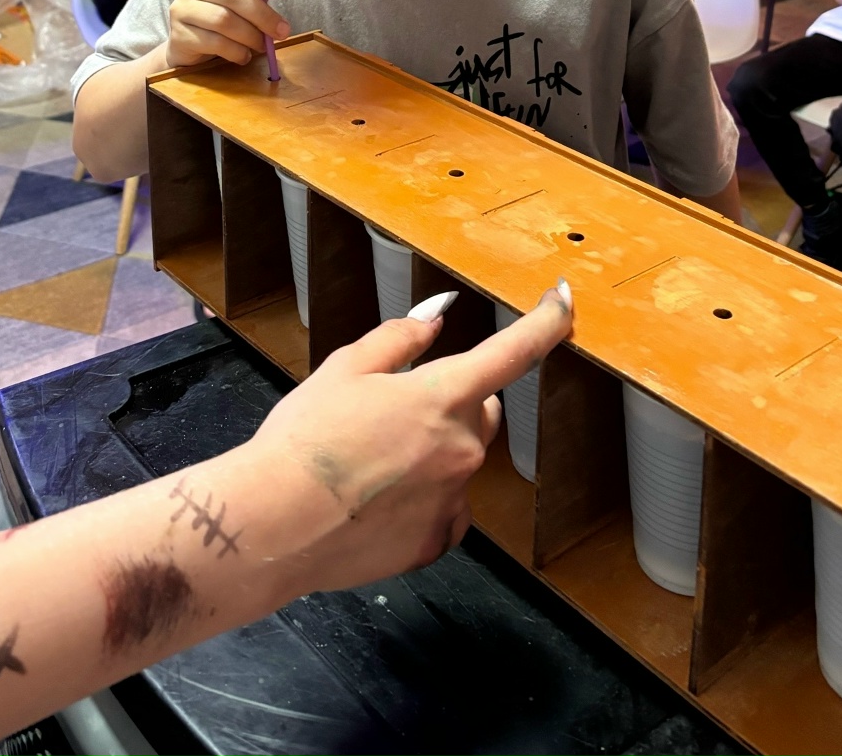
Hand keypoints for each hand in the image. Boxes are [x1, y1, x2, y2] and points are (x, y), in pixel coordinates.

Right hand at [169, 0, 289, 66]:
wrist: (185, 43)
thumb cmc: (217, 12)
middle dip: (263, 14)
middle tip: (282, 31)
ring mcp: (180, 8)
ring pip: (223, 20)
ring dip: (251, 36)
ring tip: (262, 45)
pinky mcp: (178, 35)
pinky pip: (215, 43)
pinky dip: (237, 51)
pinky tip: (244, 55)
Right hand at [246, 285, 572, 595]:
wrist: (275, 522)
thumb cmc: (306, 439)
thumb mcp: (346, 367)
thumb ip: (401, 337)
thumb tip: (438, 316)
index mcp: (444, 395)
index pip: (516, 350)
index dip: (548, 320)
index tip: (565, 300)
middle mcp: (462, 449)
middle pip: (482, 412)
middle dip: (454, 403)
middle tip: (394, 410)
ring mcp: (454, 500)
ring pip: (459, 463)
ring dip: (431, 455)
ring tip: (369, 462)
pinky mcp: (436, 541)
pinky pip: (443, 511)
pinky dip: (420, 502)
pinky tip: (375, 502)